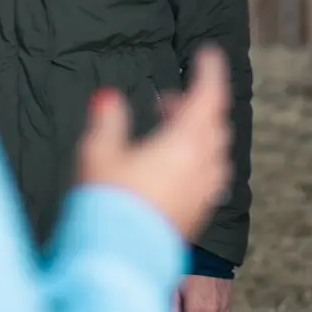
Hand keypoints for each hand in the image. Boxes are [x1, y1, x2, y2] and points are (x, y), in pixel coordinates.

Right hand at [77, 46, 231, 242]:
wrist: (117, 259)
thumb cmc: (107, 202)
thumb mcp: (98, 152)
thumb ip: (107, 119)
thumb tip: (108, 98)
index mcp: (184, 143)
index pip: (209, 96)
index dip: (210, 71)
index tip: (206, 53)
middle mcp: (202, 166)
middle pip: (213, 124)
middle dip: (196, 105)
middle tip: (168, 99)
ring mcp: (203, 192)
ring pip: (212, 151)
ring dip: (196, 133)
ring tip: (165, 131)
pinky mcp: (197, 214)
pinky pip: (207, 176)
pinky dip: (195, 159)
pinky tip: (169, 165)